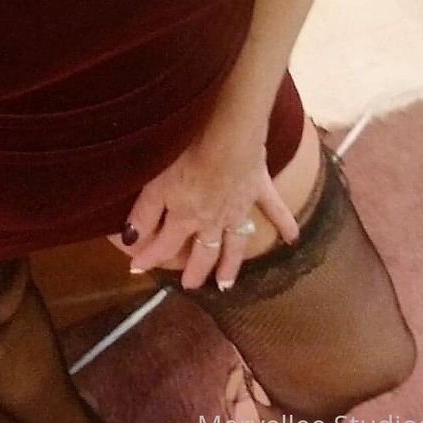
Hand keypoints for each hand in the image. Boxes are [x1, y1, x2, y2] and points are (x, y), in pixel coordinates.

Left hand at [109, 126, 299, 291]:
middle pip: (204, 252)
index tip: (136, 270)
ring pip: (236, 244)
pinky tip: (293, 238)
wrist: (229, 136)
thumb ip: (144, 213)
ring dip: (232, 265)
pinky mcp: (259, 188)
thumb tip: (129, 241)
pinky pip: (275, 209)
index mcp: (186, 217)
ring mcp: (240, 206)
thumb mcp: (156, 182)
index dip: (150, 257)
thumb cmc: (186, 153)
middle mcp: (214, 220)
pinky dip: (285, 224)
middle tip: (190, 287)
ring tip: (227, 284)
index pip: (165, 245)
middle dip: (195, 271)